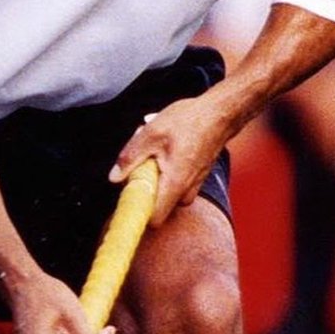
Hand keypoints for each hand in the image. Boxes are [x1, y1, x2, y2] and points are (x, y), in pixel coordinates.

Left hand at [108, 93, 228, 225]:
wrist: (219, 114)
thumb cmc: (189, 121)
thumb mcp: (150, 134)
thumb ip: (130, 158)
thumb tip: (114, 178)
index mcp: (175, 184)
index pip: (154, 219)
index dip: (139, 212)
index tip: (129, 197)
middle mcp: (187, 190)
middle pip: (157, 205)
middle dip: (145, 186)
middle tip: (143, 162)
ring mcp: (193, 185)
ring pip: (165, 192)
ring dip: (155, 176)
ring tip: (155, 151)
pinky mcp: (195, 178)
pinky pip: (174, 183)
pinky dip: (166, 170)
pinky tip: (165, 150)